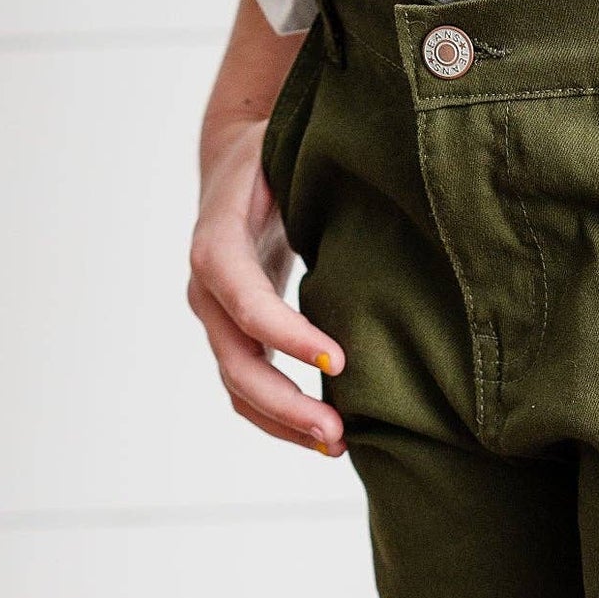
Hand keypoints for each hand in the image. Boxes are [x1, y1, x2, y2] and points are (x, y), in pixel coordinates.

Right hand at [187, 119, 344, 453]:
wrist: (234, 164)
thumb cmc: (275, 156)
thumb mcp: (290, 152)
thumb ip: (317, 173)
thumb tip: (391, 185)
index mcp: (218, 239)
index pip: (243, 296)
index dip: (284, 334)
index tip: (337, 363)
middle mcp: (206, 286)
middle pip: (235, 358)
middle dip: (284, 402)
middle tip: (337, 433)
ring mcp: (214, 315)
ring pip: (237, 384)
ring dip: (282, 422)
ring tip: (335, 445)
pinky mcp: (233, 334)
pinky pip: (247, 386)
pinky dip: (279, 416)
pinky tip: (323, 436)